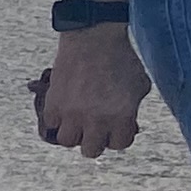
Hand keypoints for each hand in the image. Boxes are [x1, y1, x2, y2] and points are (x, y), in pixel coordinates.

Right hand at [37, 26, 150, 153]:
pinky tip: (64, 108)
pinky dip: (57, 119)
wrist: (94, 38)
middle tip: (94, 128)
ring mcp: (73, 113)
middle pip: (91, 151)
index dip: (117, 136)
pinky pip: (51, 124)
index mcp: (122, 117)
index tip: (114, 127)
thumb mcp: (139, 86)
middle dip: (94, 141)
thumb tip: (125, 122)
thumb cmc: (121, 58)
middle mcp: (97, 120)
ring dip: (73, 132)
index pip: (119, 145)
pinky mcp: (54, 104)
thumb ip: (132, 109)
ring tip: (76, 120)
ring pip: (67, 141)